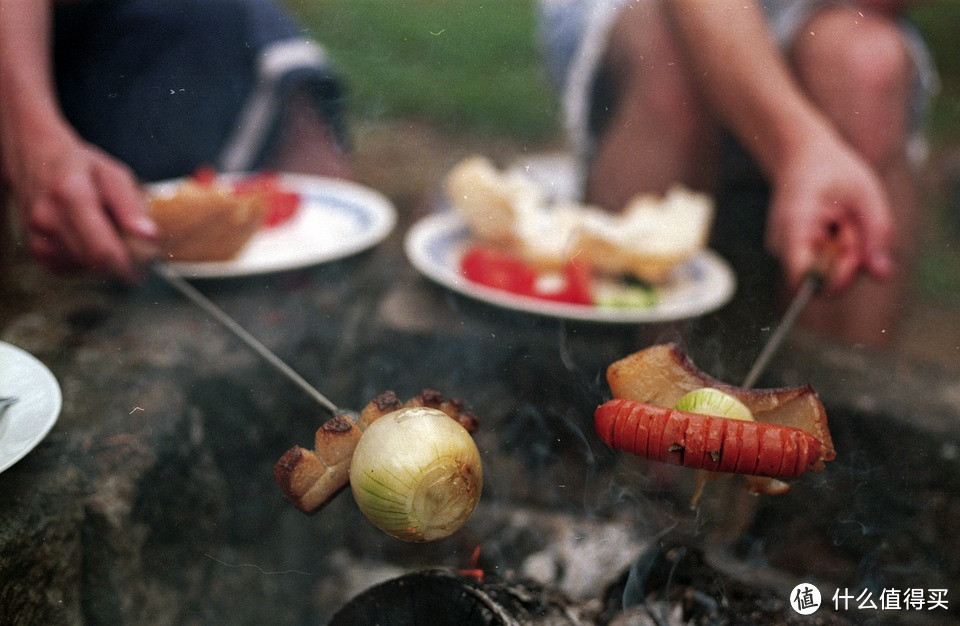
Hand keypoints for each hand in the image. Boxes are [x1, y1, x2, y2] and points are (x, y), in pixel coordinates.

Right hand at [5, 129, 157, 280]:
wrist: (34, 159)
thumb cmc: (81, 166)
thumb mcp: (114, 175)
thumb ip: (132, 206)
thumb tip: (150, 236)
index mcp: (70, 194)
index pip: (101, 249)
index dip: (128, 265)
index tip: (146, 266)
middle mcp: (48, 218)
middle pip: (95, 263)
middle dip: (121, 264)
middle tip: (136, 251)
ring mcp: (37, 236)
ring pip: (85, 268)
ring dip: (104, 260)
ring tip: (106, 234)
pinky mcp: (36, 250)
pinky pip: (71, 269)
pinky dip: (86, 262)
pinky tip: (87, 239)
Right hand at [764, 137, 893, 291]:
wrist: (802, 157)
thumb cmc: (833, 171)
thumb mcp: (866, 194)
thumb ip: (877, 234)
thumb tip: (882, 275)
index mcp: (795, 223)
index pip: (801, 276)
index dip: (833, 278)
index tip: (855, 256)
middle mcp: (781, 243)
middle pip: (822, 278)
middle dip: (850, 259)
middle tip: (854, 224)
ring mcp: (782, 251)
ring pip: (825, 273)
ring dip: (845, 252)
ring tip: (843, 220)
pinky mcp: (790, 254)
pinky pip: (821, 266)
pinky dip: (837, 251)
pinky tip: (834, 226)